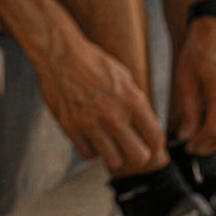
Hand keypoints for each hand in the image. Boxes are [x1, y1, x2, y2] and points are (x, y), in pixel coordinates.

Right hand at [35, 31, 164, 174]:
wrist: (59, 53)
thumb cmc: (93, 62)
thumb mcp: (124, 77)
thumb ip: (136, 103)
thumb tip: (145, 126)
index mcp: (132, 100)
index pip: (155, 137)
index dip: (155, 144)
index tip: (149, 143)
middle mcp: (114, 115)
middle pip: (139, 157)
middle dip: (138, 155)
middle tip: (132, 147)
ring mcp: (91, 124)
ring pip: (114, 162)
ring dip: (114, 155)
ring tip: (111, 144)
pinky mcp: (71, 128)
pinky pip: (88, 154)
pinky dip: (92, 149)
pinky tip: (92, 137)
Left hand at [173, 16, 215, 153]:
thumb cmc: (198, 49)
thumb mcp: (185, 78)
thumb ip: (187, 110)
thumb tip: (185, 135)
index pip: (215, 129)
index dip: (200, 142)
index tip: (188, 146)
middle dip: (211, 146)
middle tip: (194, 148)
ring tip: (203, 143)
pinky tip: (215, 129)